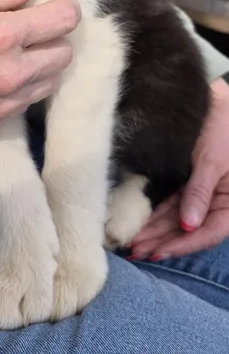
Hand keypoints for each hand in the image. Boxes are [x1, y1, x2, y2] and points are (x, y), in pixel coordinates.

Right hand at [0, 0, 79, 165]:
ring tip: (20, 49)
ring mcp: (5, 102)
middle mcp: (11, 73)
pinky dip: (28, 83)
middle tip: (33, 25)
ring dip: (45, 61)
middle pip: (65, 52)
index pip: (63, 20)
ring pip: (53, 79)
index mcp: (1, 36)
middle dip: (55, 35)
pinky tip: (5, 71)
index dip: (64, 7)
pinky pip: (31, 100)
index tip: (53, 1)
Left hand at [130, 77, 228, 259]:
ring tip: (134, 244)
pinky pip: (172, 203)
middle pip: (190, 228)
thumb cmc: (222, 128)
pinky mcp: (187, 182)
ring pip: (178, 218)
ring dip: (157, 232)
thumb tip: (188, 225)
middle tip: (137, 251)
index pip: (210, 232)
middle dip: (164, 241)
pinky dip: (157, 214)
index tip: (162, 251)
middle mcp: (216, 201)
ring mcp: (201, 192)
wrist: (218, 101)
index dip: (186, 244)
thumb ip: (200, 192)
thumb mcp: (212, 161)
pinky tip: (141, 225)